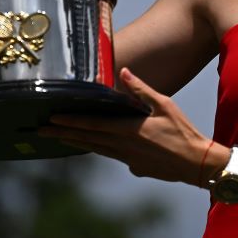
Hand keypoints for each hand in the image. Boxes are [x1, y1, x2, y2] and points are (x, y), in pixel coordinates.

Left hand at [39, 68, 216, 186]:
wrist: (196, 164)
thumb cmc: (183, 132)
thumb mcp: (165, 105)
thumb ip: (142, 89)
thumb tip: (124, 72)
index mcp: (129, 130)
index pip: (92, 125)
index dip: (70, 122)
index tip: (51, 120)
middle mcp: (123, 146)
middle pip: (86, 139)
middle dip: (62, 134)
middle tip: (41, 131)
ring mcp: (127, 159)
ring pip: (95, 149)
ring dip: (74, 142)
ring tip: (57, 138)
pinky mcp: (134, 166)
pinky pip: (109, 155)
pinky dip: (94, 149)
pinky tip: (88, 146)